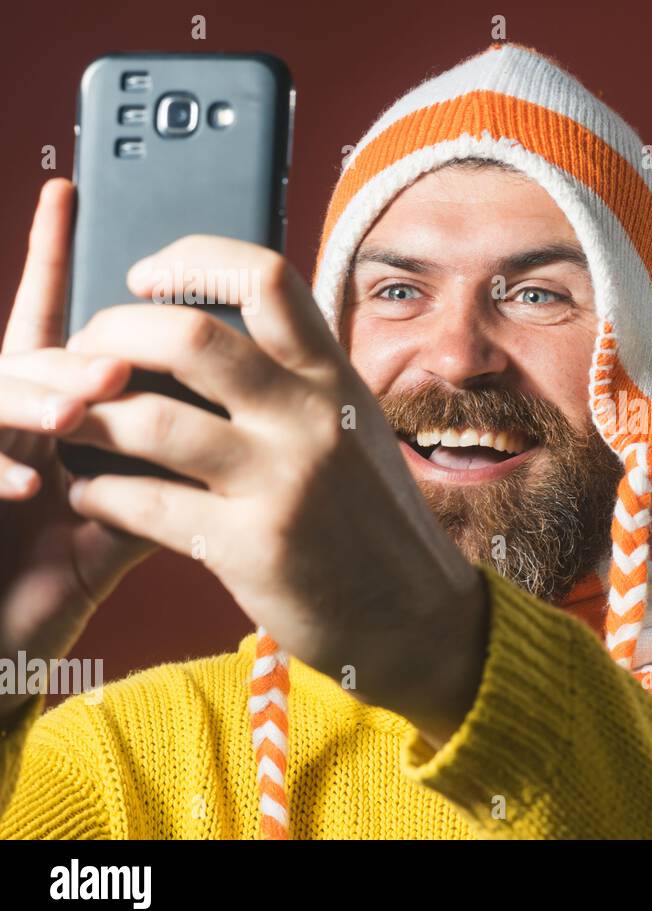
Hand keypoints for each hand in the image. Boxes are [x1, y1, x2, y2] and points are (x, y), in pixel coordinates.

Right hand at [0, 179, 151, 723]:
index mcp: (48, 418)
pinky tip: (33, 482)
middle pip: (30, 353)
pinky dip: (2, 469)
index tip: (67, 193)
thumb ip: (170, 471)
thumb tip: (238, 427)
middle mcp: (4, 425)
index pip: (57, 329)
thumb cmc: (48, 586)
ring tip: (86, 406)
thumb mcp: (118, 528)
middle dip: (75, 347)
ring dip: (42, 396)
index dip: (51, 260)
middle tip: (119, 360)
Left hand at [60, 235, 488, 744]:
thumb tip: (205, 335)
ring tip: (70, 424)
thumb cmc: (370, 519)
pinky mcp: (250, 547)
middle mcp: (313, 419)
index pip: (265, 279)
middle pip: (189, 336)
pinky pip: (141, 503)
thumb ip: (296, 383)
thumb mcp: (353, 429)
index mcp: (335, 380)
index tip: (146, 276)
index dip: (192, 259)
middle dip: (113, 334)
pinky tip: (93, 492)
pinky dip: (98, 492)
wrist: (414, 615)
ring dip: (87, 418)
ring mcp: (282, 482)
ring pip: (149, 419)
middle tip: (87, 355)